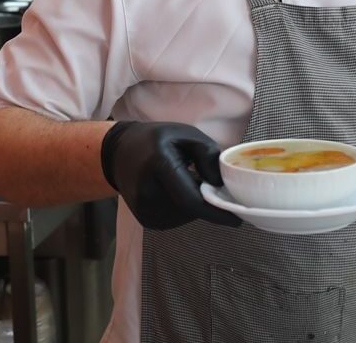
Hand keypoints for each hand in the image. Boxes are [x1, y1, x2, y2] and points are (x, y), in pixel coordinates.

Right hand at [100, 121, 241, 229]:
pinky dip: (185, 208)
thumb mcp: (185, 134)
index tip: (238, 219)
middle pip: (191, 209)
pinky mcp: (146, 220)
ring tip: (189, 182)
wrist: (118, 154)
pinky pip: (176, 219)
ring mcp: (145, 211)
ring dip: (196, 204)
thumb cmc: (155, 140)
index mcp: (158, 166)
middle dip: (209, 202)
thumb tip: (221, 182)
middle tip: (215, 186)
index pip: (190, 200)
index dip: (216, 212)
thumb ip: (208, 153)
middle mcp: (148, 193)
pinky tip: (178, 191)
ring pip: (185, 216)